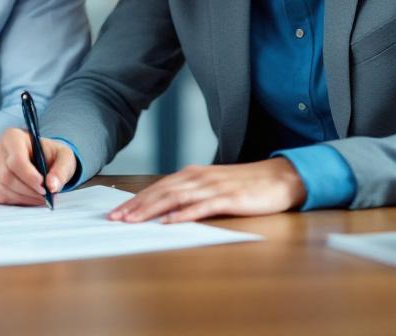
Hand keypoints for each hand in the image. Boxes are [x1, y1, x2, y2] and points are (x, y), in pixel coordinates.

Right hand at [0, 127, 76, 205]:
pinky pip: (1, 196)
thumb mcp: (64, 157)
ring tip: (41, 197)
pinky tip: (30, 196)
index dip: (30, 177)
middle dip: (29, 190)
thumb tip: (52, 186)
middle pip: (7, 176)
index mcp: (13, 137)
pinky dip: (18, 201)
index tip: (44, 187)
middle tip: (46, 195)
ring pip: (4, 188)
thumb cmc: (51, 155)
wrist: (42, 159)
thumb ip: (61, 170)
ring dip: (25, 198)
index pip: (16, 160)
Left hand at [108, 158, 306, 222]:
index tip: (117, 212)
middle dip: (136, 206)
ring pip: (176, 198)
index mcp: (193, 174)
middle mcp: (199, 177)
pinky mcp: (229, 198)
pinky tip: (170, 222)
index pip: (158, 187)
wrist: (279, 178)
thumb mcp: (213, 185)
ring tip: (134, 220)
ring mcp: (214, 187)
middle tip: (116, 219)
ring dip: (152, 209)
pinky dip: (184, 214)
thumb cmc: (245, 184)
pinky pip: (202, 207)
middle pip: (161, 191)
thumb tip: (165, 207)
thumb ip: (191, 193)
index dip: (136, 199)